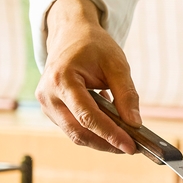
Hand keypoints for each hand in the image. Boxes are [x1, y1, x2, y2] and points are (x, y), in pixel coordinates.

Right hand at [36, 0, 140, 153]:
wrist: (70, 34)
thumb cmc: (93, 46)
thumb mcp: (116, 65)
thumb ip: (127, 95)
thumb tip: (135, 124)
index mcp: (61, 79)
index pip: (87, 117)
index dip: (110, 134)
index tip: (131, 147)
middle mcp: (48, 95)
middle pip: (79, 132)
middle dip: (106, 143)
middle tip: (131, 148)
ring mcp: (47, 105)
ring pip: (76, 134)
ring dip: (101, 141)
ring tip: (124, 141)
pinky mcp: (52, 110)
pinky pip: (74, 128)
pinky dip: (93, 132)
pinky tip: (111, 129)